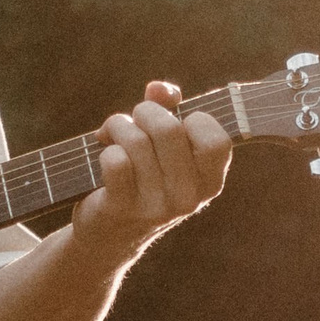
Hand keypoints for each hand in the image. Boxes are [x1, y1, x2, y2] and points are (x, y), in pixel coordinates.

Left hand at [70, 80, 231, 265]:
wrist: (110, 231)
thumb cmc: (142, 175)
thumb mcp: (162, 144)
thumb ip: (167, 107)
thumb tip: (158, 89)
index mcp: (209, 182)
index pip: (216, 140)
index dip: (193, 120)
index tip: (178, 123)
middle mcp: (188, 198)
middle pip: (168, 129)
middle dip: (144, 112)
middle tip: (133, 120)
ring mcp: (156, 206)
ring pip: (136, 140)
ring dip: (118, 126)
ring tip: (111, 134)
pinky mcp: (122, 208)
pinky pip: (115, 160)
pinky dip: (105, 149)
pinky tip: (104, 156)